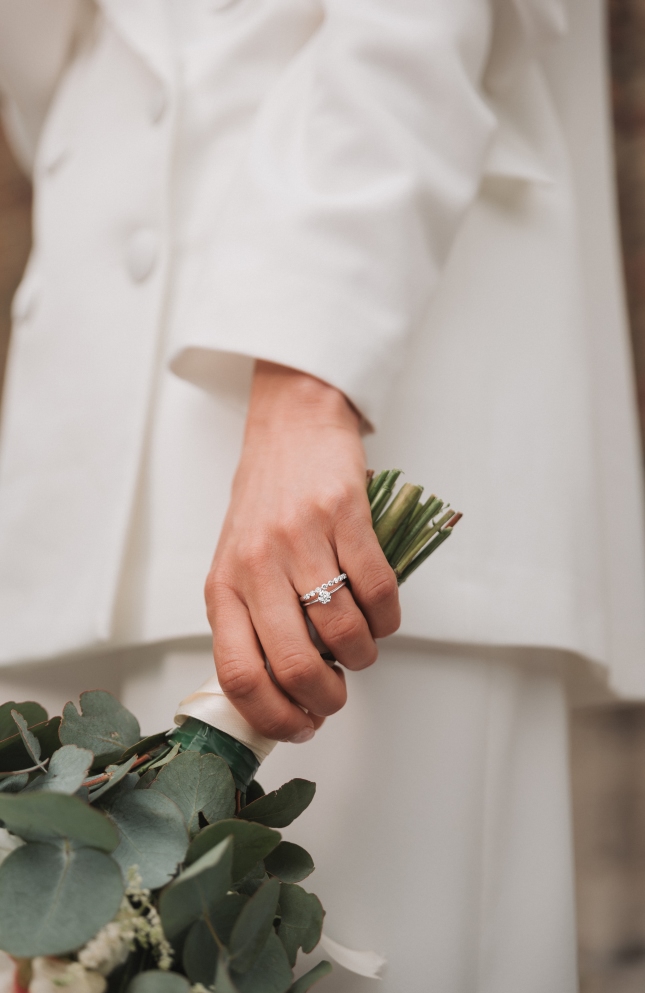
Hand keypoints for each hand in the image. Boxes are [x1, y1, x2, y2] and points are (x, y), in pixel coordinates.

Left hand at [205, 361, 400, 742]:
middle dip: (327, 699)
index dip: (273, 716)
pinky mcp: (343, 515)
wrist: (291, 426)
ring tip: (363, 648)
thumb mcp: (238, 563)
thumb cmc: (265, 502)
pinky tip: (382, 616)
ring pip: (342, 631)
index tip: (301, 727)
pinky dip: (388, 618)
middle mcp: (256, 565)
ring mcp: (300, 539)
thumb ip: (253, 620)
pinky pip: (377, 590)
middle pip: (293, 664)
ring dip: (364, 656)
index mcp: (224, 586)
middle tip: (338, 696)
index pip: (237, 673)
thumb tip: (286, 690)